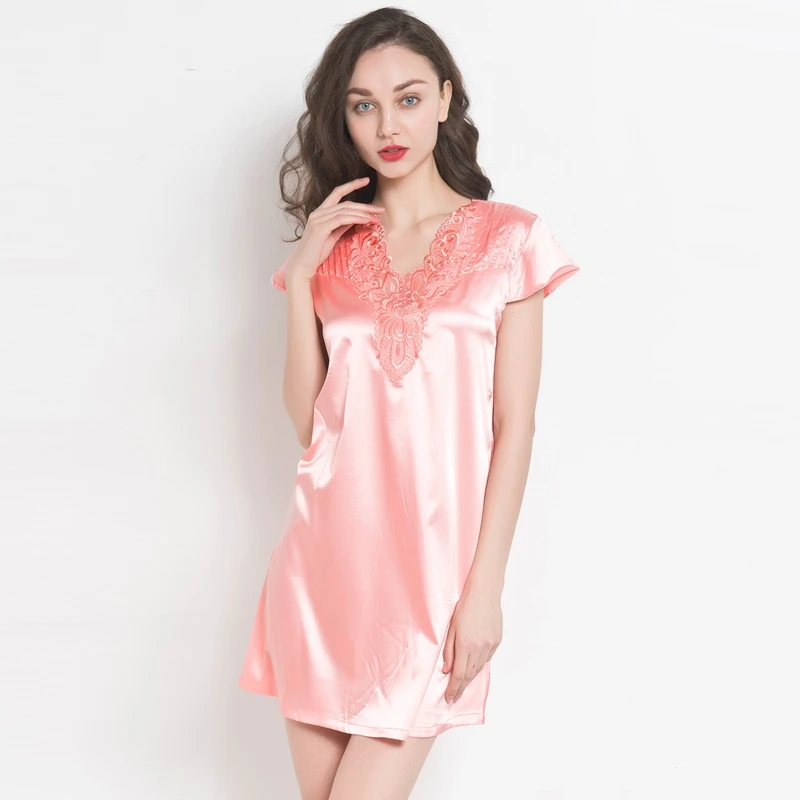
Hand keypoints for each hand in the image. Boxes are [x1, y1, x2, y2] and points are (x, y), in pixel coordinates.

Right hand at [286, 177, 383, 282]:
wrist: (303, 266)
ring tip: (376, 218)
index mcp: (320, 213)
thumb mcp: (332, 236)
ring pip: (345, 210)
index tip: (366, 180)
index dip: (351, 185)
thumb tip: (356, 218)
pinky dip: (355, 219)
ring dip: (363, 213)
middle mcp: (318, 213)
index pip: (337, 193)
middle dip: (365, 206)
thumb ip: (342, 225)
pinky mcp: (320, 228)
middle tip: (380, 210)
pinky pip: (341, 219)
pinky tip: (366, 221)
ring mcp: (318, 219)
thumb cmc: (316, 253)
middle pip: (345, 203)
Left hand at [442, 584, 502, 703]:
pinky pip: (487, 658)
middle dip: (461, 687)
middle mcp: (479, 647)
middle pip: (470, 674)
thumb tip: (446, 669)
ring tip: (462, 684)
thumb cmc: (464, 606)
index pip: (459, 674)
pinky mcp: (497, 640)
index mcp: (465, 644)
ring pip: (479, 668)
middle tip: (454, 697)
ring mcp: (490, 645)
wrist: (484, 592)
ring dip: (470, 678)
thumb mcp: (451, 627)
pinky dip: (479, 665)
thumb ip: (448, 650)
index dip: (454, 688)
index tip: (449, 698)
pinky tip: (474, 667)